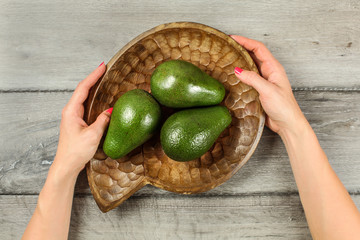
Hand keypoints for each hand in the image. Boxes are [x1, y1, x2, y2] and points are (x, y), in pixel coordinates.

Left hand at [53, 62, 111, 176]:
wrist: (66, 164)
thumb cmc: (76, 151)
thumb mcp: (93, 135)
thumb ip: (102, 121)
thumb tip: (110, 110)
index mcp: (72, 111)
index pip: (84, 88)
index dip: (94, 76)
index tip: (103, 66)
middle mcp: (70, 111)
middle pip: (82, 89)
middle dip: (93, 78)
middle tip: (104, 69)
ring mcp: (72, 116)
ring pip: (83, 96)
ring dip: (92, 86)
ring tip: (102, 78)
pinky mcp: (76, 121)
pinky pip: (85, 104)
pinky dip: (92, 97)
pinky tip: (99, 97)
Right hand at [231, 35, 306, 136]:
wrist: (288, 124)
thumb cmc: (284, 108)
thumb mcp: (267, 91)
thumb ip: (253, 79)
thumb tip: (237, 69)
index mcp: (274, 68)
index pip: (258, 48)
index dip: (246, 41)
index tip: (233, 38)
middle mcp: (269, 72)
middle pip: (254, 54)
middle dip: (241, 47)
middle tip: (228, 46)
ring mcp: (265, 81)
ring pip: (251, 65)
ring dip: (241, 60)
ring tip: (228, 57)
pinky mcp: (260, 89)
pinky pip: (249, 77)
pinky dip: (241, 73)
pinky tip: (233, 75)